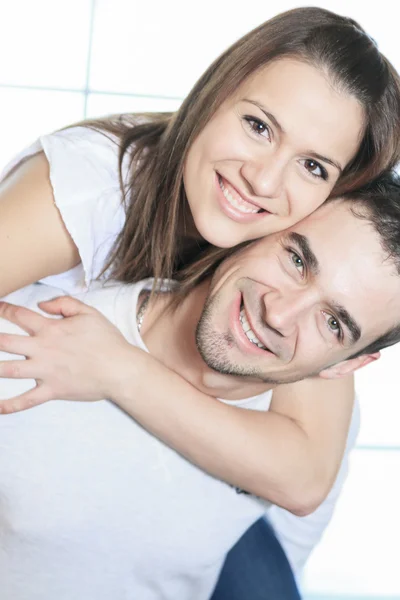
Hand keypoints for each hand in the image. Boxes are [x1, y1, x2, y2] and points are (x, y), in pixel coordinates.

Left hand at [0, 297, 132, 412]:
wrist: (120, 369)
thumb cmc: (107, 340)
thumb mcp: (89, 313)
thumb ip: (64, 304)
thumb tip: (42, 305)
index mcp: (51, 329)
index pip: (20, 316)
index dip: (2, 309)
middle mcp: (43, 349)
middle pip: (5, 342)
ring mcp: (45, 372)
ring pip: (9, 370)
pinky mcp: (52, 390)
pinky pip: (26, 400)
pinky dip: (9, 406)